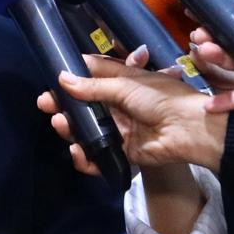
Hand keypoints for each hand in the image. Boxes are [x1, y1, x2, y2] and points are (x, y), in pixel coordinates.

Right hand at [38, 56, 226, 171]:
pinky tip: (78, 152)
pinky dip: (86, 158)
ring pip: (86, 131)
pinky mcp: (122, 152)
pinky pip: (98, 156)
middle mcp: (118, 105)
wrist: (187, 129)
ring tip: (61, 124)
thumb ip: (93, 86)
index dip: (71, 76)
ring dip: (71, 129)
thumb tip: (61, 78)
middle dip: (63, 105)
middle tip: (45, 105)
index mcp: (122, 83)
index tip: (52, 78)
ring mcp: (119, 129)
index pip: (91, 76)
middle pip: (83, 106)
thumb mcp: (125, 85)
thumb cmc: (160, 99)